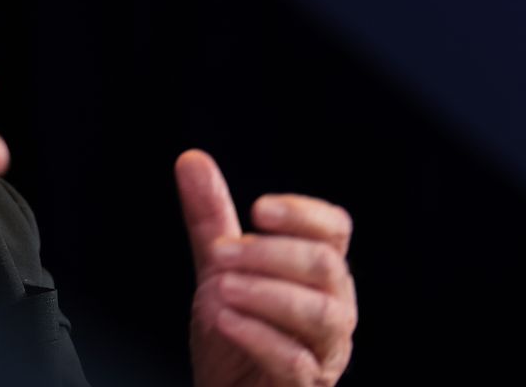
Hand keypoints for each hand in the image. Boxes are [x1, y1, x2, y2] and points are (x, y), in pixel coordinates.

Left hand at [178, 150, 356, 386]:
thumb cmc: (234, 332)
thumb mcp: (219, 269)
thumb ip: (211, 220)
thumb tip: (191, 160)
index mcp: (320, 272)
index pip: (334, 230)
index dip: (302, 215)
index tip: (258, 209)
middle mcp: (334, 307)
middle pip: (326, 267)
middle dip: (272, 255)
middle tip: (222, 254)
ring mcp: (326, 351)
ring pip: (321, 314)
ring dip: (267, 294)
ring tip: (222, 288)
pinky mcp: (306, 386)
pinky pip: (297, 361)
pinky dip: (259, 336)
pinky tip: (225, 320)